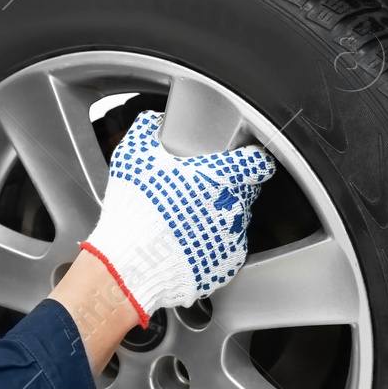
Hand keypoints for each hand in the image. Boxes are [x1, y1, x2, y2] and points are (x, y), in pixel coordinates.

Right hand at [80, 109, 276, 326]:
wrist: (129, 266)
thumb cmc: (134, 214)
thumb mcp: (134, 158)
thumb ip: (148, 129)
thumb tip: (155, 121)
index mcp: (220, 177)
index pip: (258, 162)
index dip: (251, 159)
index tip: (244, 161)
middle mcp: (233, 207)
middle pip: (245, 190)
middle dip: (226, 188)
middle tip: (196, 192)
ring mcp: (233, 237)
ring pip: (236, 218)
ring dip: (219, 216)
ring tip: (187, 219)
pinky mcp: (228, 262)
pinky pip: (228, 246)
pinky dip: (213, 243)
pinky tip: (189, 240)